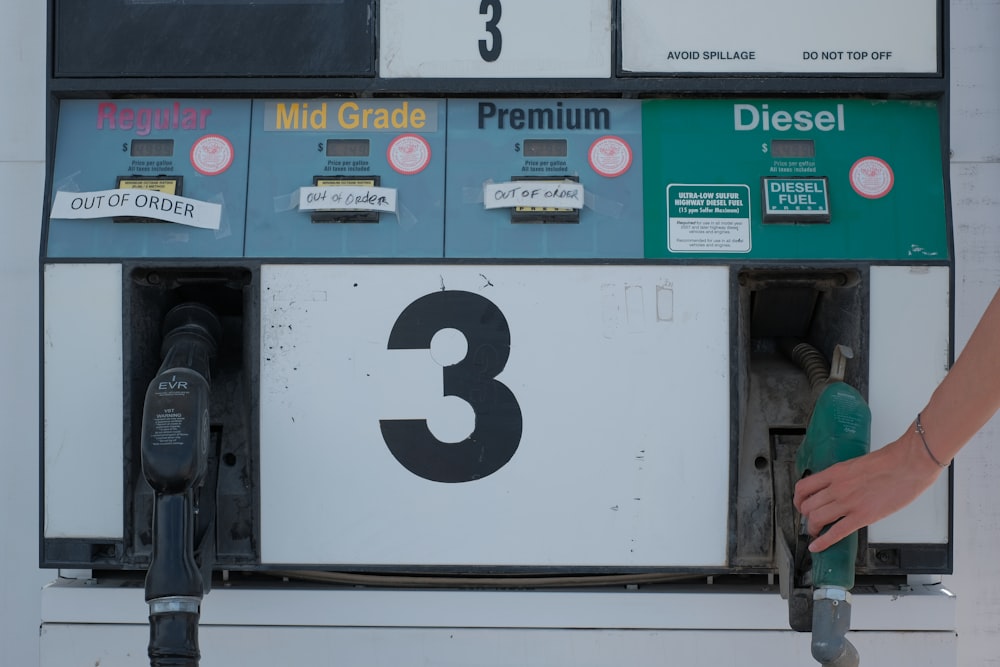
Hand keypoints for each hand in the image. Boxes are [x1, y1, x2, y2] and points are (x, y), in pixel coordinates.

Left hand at [793, 430, 944, 551]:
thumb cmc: (891, 461)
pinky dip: (823, 542)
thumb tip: (839, 486)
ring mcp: (848, 502)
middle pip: (807, 506)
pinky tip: (816, 547)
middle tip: (810, 520)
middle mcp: (837, 487)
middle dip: (806, 516)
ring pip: (816, 519)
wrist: (909, 464)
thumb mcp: (857, 464)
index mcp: (835, 473)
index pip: (804, 487)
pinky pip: (836, 532)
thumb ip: (845, 476)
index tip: (801, 504)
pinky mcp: (862, 516)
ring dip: (812, 529)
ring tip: (815, 533)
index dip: (798, 499)